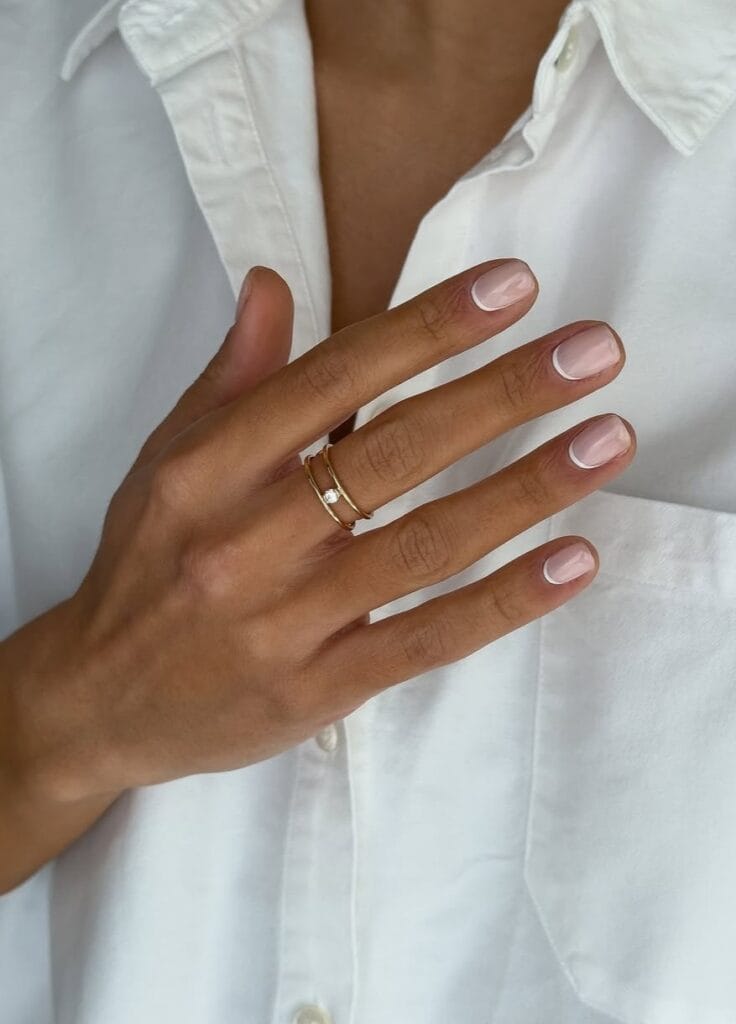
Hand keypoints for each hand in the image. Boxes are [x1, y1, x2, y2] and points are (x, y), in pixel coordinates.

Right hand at [7, 259, 633, 802]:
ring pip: (424, 545)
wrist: (101, 701)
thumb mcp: (167, 461)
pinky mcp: (320, 688)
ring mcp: (286, 621)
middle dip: (501, 395)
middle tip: (593, 353)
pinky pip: (426, 638)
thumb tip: (271, 285)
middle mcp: (246, 539)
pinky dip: (506, 600)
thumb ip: (230, 377)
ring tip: (607, 440)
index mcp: (208, 470)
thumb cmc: (144, 566)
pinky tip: (573, 560)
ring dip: (525, 490)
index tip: (512, 289)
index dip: (427, 329)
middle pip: (393, 454)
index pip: (332, 380)